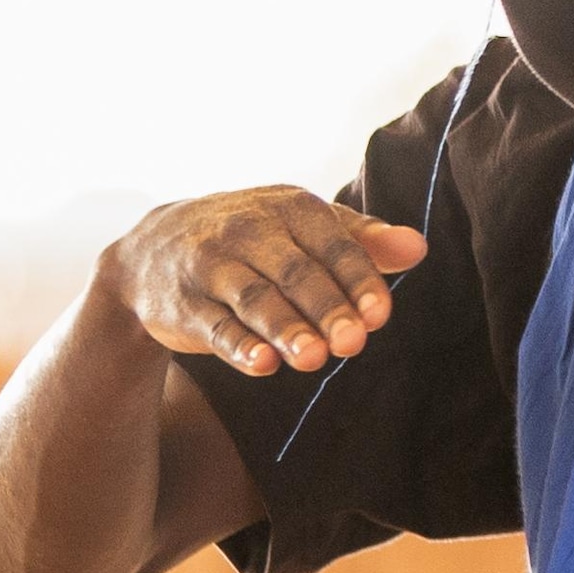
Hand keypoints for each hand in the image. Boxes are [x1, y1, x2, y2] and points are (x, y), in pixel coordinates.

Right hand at [105, 189, 426, 378]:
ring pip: (254, 299)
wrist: (154, 247)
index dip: (358, 279)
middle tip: (354, 344)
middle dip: (327, 309)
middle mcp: (248, 230)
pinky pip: (213, 325)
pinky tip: (262, 365)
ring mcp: (211, 266)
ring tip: (314, 359)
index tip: (381, 315)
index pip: (333, 244)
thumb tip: (420, 248)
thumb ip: (362, 239)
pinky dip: (237, 345)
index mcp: (290, 207)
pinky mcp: (182, 304)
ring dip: (285, 329)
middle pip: (296, 273)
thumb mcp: (303, 225)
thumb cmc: (253, 237)